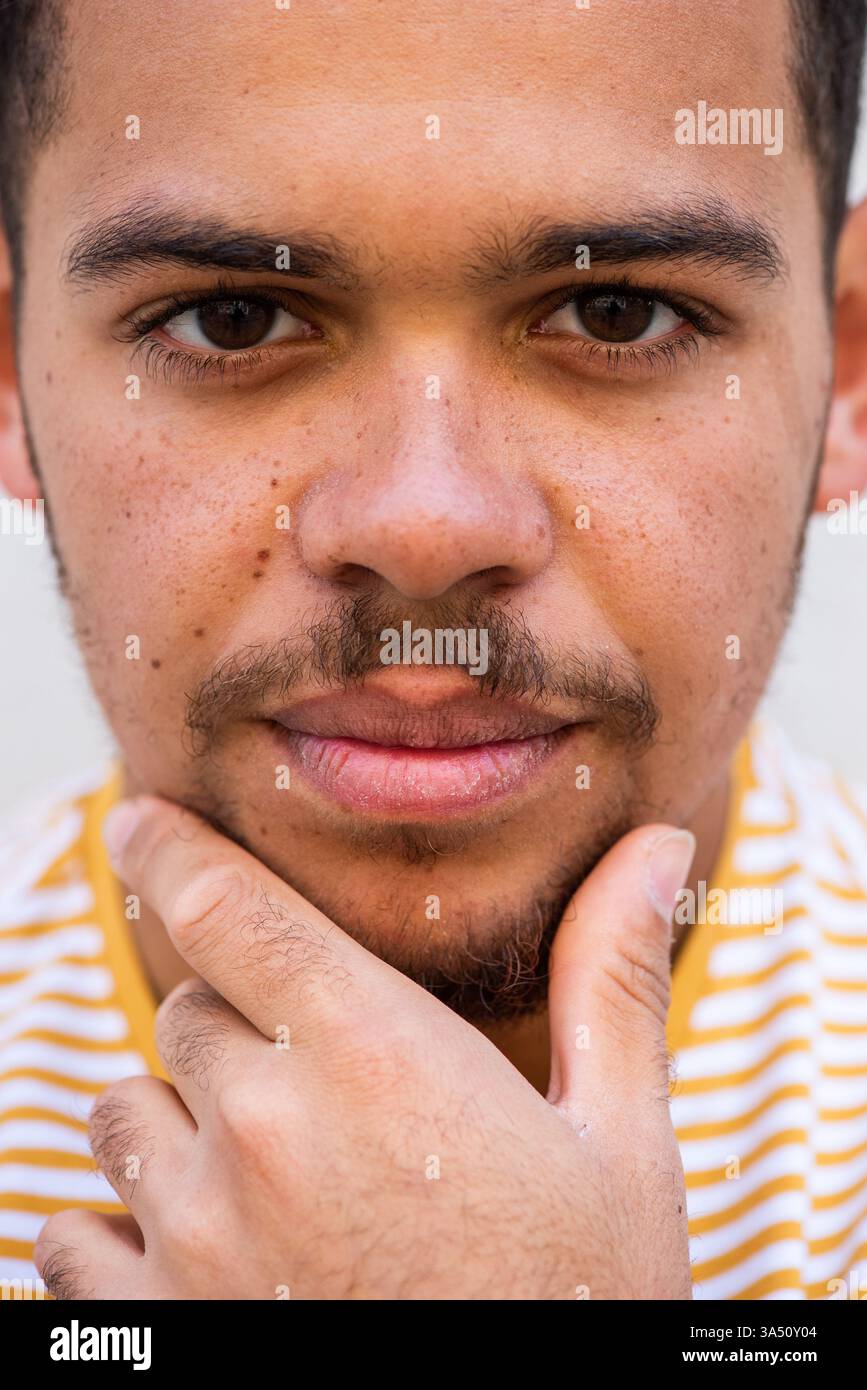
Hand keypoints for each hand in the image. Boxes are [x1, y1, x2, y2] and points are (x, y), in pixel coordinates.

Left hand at [34, 799, 694, 1299]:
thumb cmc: (580, 1305)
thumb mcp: (621, 1142)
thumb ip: (612, 979)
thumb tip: (654, 849)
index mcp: (375, 1056)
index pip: (226, 907)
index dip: (168, 848)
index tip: (138, 820)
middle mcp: (263, 1130)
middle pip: (188, 1008)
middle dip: (234, 1019)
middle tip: (312, 1074)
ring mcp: (196, 1236)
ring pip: (125, 1109)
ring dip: (174, 1115)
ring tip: (265, 1164)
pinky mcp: (154, 1328)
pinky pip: (72, 1232)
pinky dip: (114, 1222)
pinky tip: (200, 1246)